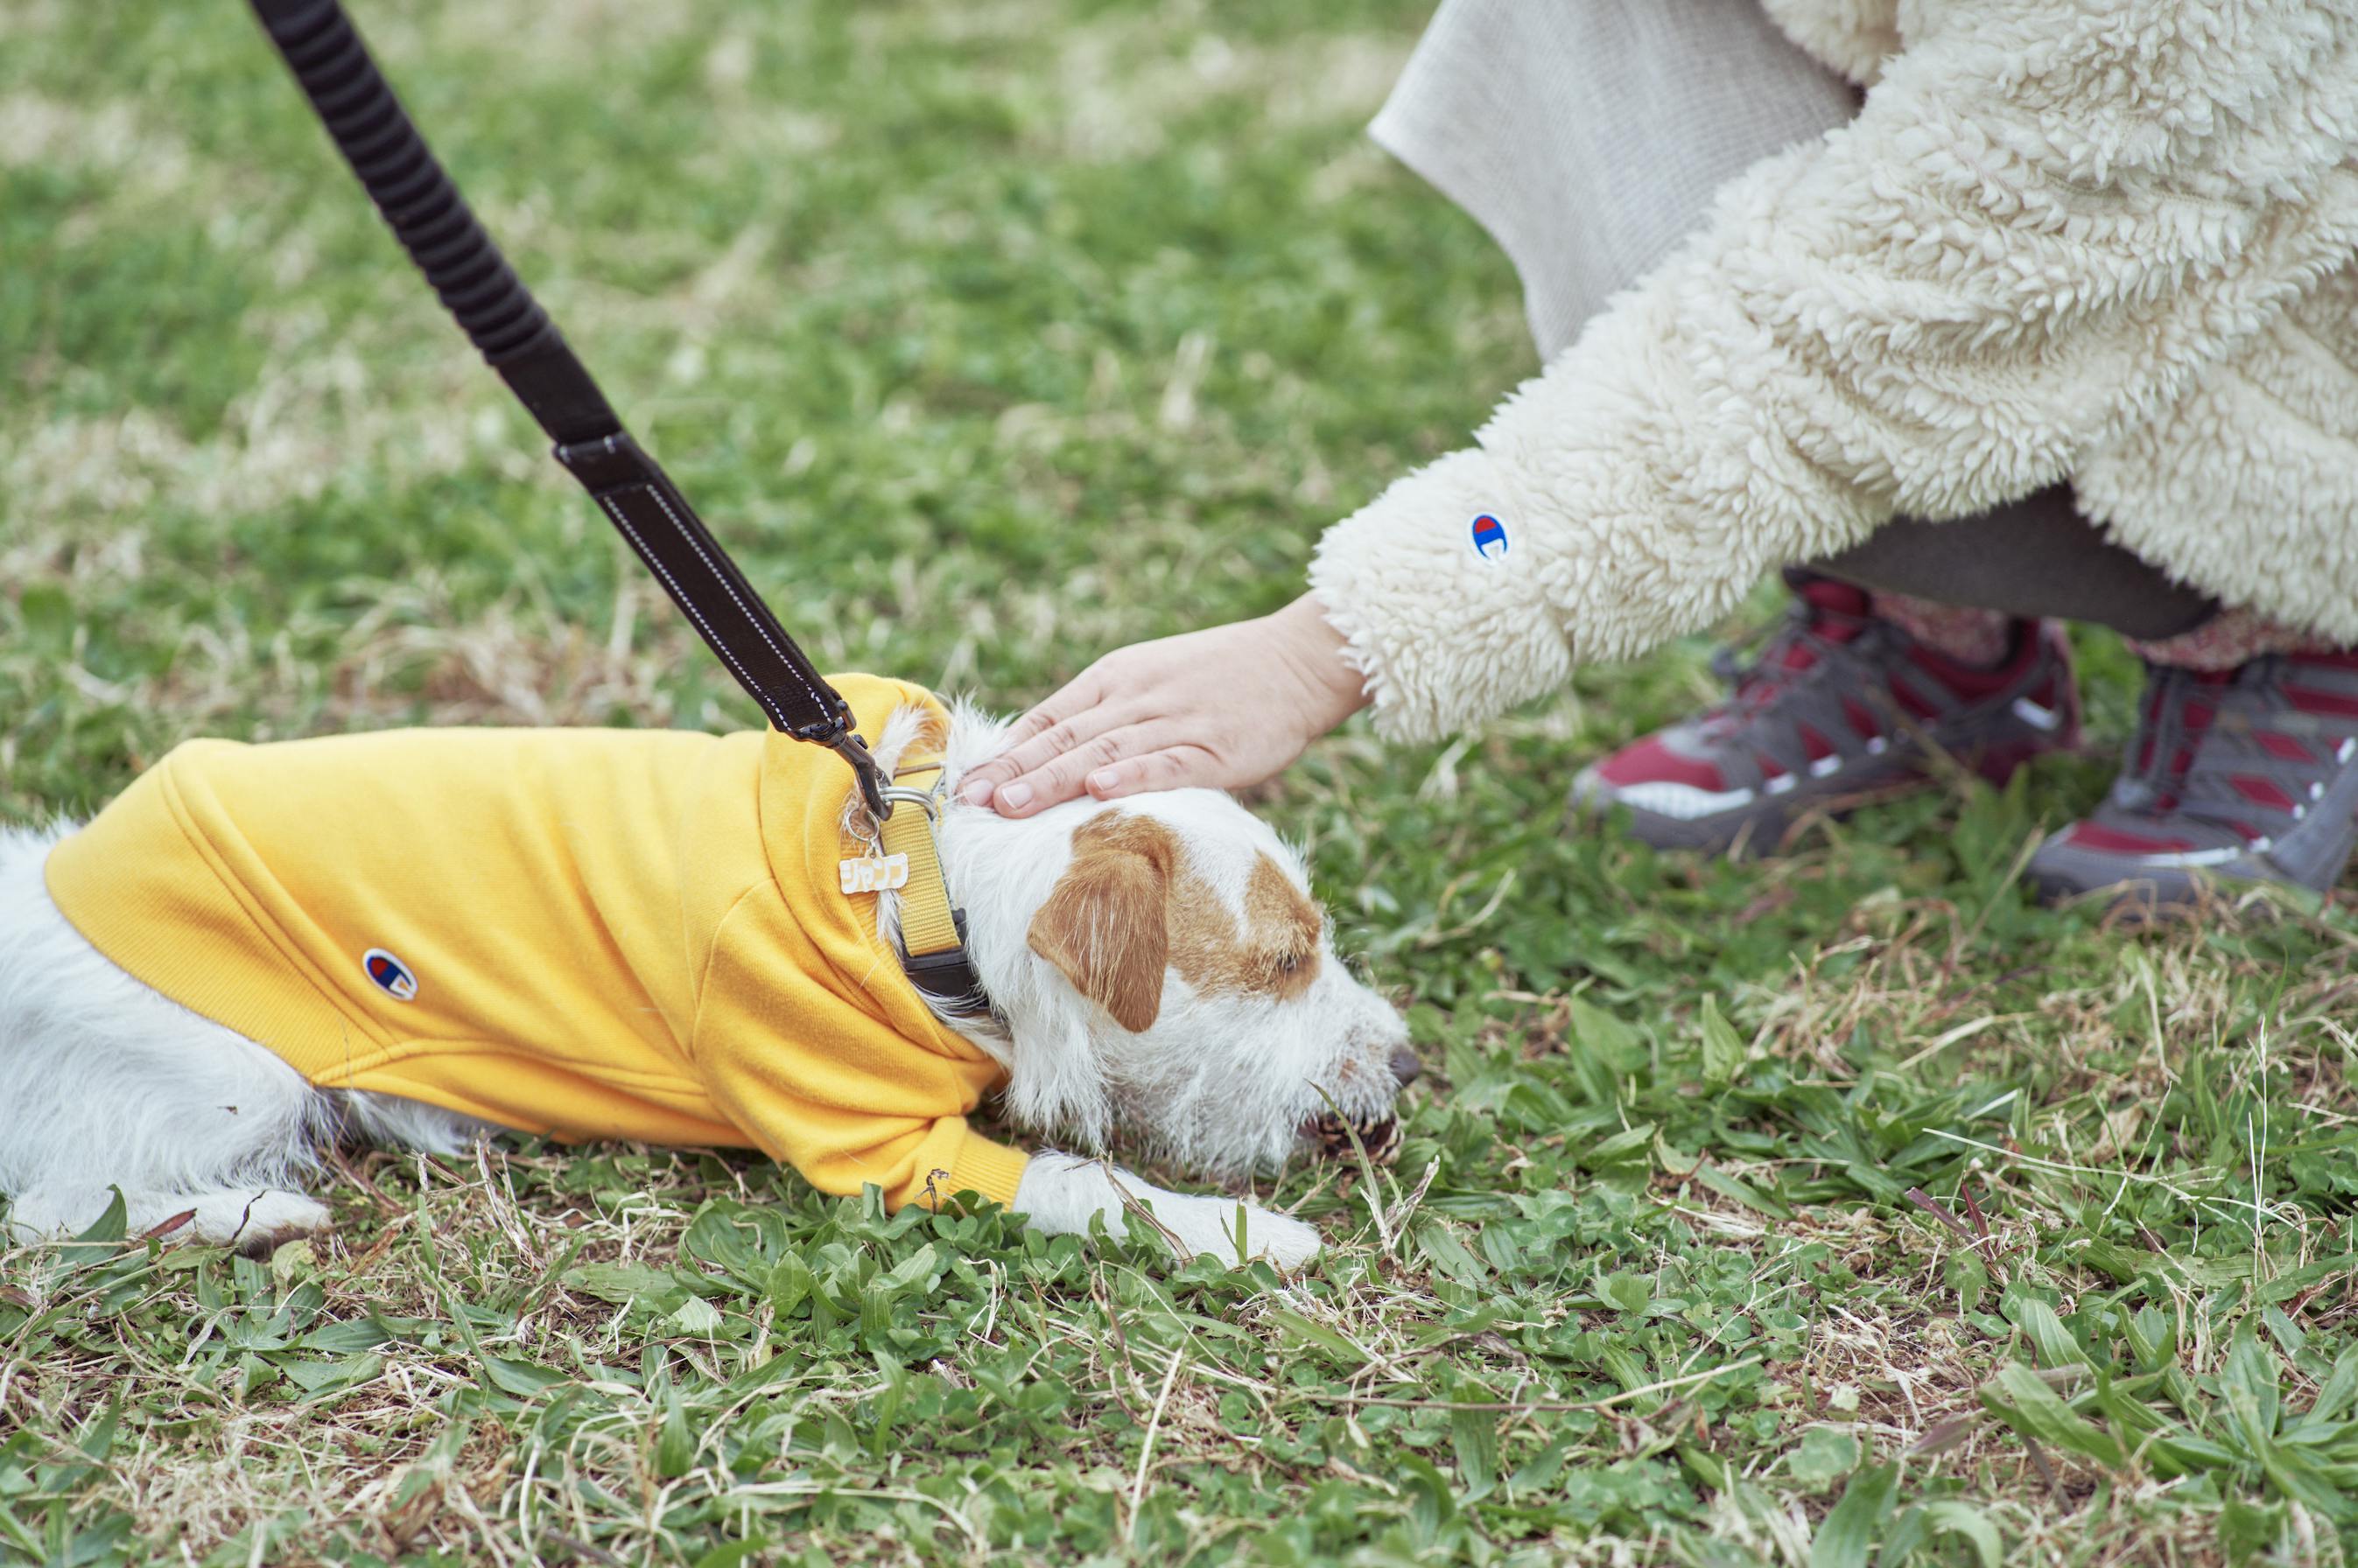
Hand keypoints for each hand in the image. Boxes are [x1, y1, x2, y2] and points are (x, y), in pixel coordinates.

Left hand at [959, 592, 1367, 816]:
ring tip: (1011, 804)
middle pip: (1064, 737)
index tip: (964, 784)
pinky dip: (1131, 775)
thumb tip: (1055, 760)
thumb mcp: (1154, 680)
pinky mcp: (1214, 746)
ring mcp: (1174, 720)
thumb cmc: (1223, 678)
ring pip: (1102, 751)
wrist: (1298, 660)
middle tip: (969, 802)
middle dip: (1012, 771)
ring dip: (1052, 777)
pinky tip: (1099, 790)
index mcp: (1115, 677)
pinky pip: (1166, 762)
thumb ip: (1108, 715)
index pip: (1047, 717)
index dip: (1004, 752)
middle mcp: (1136, 695)